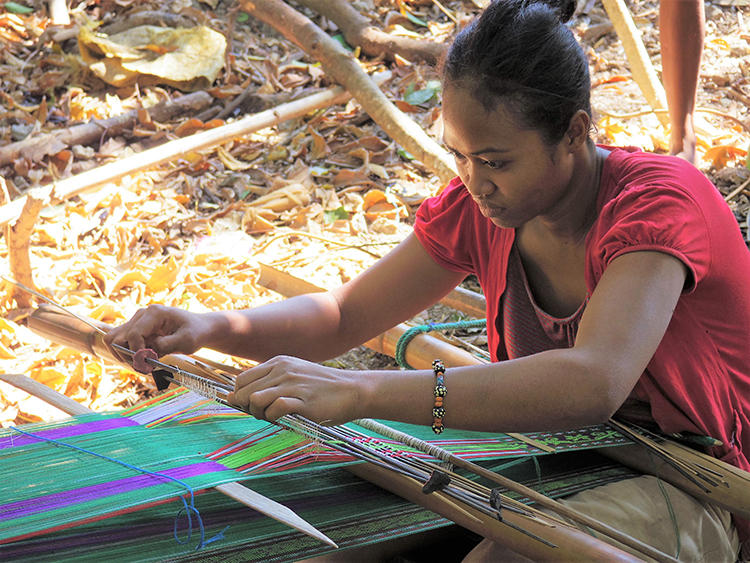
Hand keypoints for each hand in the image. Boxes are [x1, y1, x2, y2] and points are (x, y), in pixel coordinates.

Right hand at [105, 304, 210, 357]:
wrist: (200, 328)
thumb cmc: (195, 333)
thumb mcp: (187, 341)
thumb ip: (167, 345)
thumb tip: (148, 351)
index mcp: (154, 313)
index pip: (133, 334)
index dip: (137, 352)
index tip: (149, 364)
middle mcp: (142, 315)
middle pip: (116, 337)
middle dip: (127, 355)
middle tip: (143, 366)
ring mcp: (137, 322)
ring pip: (113, 340)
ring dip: (124, 355)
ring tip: (142, 364)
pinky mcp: (136, 330)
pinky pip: (121, 343)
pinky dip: (128, 354)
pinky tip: (143, 360)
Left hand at [229, 355, 363, 424]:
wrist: (352, 390)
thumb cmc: (321, 388)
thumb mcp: (293, 376)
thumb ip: (266, 384)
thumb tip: (234, 398)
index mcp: (278, 363)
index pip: (241, 379)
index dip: (241, 396)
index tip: (253, 406)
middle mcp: (282, 370)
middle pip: (244, 391)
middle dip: (247, 408)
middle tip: (263, 414)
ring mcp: (292, 385)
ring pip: (255, 400)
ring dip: (259, 414)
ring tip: (272, 417)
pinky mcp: (303, 401)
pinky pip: (275, 409)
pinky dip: (274, 418)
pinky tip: (285, 419)